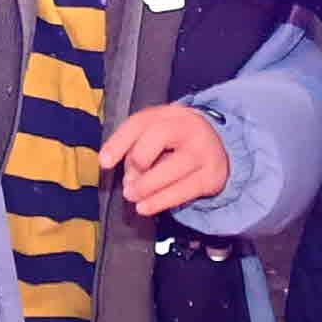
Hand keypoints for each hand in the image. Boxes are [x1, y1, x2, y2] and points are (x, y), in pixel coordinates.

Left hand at [111, 102, 232, 217]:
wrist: (216, 147)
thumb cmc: (174, 141)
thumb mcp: (153, 132)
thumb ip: (131, 144)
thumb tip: (112, 167)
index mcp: (169, 114)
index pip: (140, 122)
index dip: (119, 142)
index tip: (104, 162)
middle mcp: (190, 127)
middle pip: (159, 136)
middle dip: (137, 162)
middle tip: (127, 182)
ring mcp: (204, 151)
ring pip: (171, 168)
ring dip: (146, 187)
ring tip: (132, 196)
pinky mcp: (212, 176)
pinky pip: (183, 191)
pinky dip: (160, 201)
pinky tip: (145, 207)